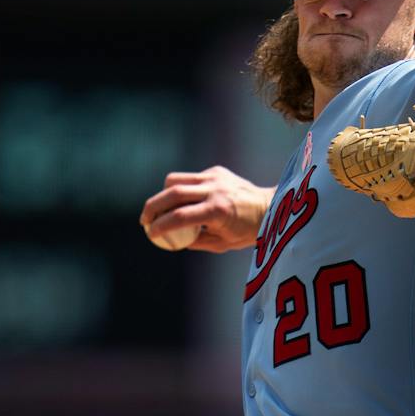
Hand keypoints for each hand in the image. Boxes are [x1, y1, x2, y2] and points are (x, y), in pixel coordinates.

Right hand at [139, 167, 273, 251]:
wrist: (270, 207)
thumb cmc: (247, 231)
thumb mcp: (222, 244)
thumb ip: (196, 241)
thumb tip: (173, 240)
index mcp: (217, 211)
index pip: (179, 216)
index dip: (160, 225)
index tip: (150, 232)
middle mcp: (214, 190)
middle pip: (171, 194)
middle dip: (152, 207)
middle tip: (144, 219)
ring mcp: (214, 177)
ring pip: (176, 181)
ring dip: (163, 195)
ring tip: (160, 210)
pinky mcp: (216, 171)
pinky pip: (189, 178)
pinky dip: (181, 190)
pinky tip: (184, 202)